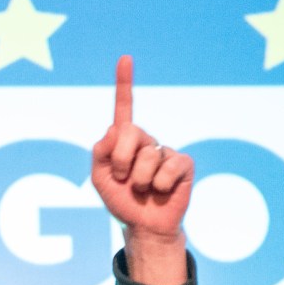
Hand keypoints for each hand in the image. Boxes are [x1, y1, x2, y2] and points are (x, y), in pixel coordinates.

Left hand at [91, 55, 192, 284]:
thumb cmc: (121, 201)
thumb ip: (100, 153)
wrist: (143, 226)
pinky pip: (168, 168)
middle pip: (130, 132)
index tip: (125, 58)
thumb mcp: (100, 178)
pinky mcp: (184, 164)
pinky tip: (161, 191)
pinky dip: (160, 185)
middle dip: (120, 159)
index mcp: (124, 141)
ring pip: (148, 156)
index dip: (124, 84)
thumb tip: (115, 128)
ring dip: (138, 180)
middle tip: (122, 178)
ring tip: (142, 189)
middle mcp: (146, 141)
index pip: (124, 108)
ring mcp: (166, 151)